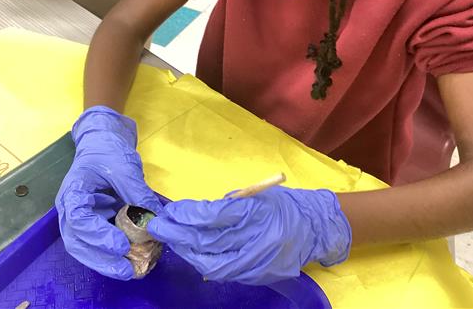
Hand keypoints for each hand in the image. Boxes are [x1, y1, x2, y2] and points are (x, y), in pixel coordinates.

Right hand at [55, 106, 162, 278]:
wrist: (103, 143)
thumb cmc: (107, 150)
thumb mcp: (124, 167)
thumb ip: (138, 193)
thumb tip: (157, 219)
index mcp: (73, 194)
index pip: (78, 220)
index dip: (98, 236)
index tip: (121, 245)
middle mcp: (72, 212)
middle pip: (78, 243)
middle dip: (101, 260)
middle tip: (127, 270)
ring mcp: (83, 220)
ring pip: (87, 249)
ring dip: (107, 263)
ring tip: (133, 271)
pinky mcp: (96, 224)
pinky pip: (101, 244)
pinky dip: (115, 254)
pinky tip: (135, 259)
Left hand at [147, 187, 350, 284]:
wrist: (313, 228)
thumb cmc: (280, 205)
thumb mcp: (255, 195)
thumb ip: (225, 206)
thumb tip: (191, 213)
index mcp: (258, 212)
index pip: (215, 215)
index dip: (189, 214)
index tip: (171, 211)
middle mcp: (257, 239)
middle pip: (209, 241)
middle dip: (179, 235)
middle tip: (159, 227)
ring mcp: (257, 262)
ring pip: (212, 263)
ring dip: (187, 252)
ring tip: (170, 240)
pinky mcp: (256, 276)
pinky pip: (223, 272)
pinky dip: (203, 262)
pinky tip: (190, 253)